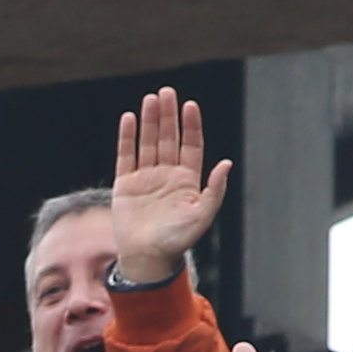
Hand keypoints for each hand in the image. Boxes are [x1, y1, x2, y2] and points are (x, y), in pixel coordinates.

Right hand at [111, 87, 230, 287]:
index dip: (191, 126)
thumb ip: (214, 190)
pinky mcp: (126, 184)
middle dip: (169, 116)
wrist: (147, 259)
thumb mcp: (202, 216)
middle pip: (169, 138)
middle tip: (167, 92)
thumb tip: (227, 163)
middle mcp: (167, 176)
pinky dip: (127, 137)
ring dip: (150, 121)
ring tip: (150, 99)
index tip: (190, 105)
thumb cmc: (177, 241)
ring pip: (148, 142)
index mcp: (187, 182)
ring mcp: (146, 178)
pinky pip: (126, 155)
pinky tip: (129, 119)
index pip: (191, 146)